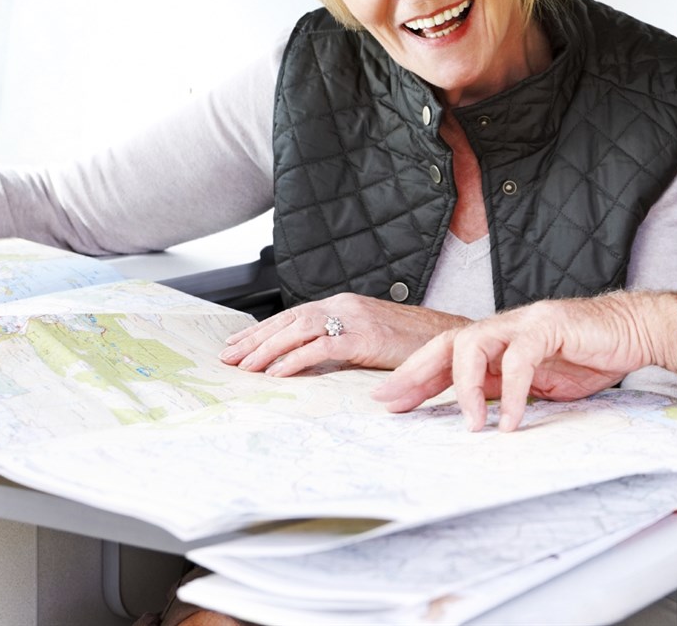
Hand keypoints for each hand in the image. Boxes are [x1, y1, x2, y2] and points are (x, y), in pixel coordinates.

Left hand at [220, 292, 468, 375]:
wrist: (447, 337)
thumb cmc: (412, 341)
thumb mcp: (369, 337)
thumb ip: (341, 342)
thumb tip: (309, 360)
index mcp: (344, 305)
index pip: (293, 314)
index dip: (263, 330)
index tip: (238, 344)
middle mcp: (345, 306)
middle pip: (289, 319)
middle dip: (255, 339)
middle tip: (229, 358)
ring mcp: (355, 319)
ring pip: (299, 329)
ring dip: (268, 349)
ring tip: (246, 366)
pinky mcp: (365, 337)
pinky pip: (322, 346)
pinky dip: (296, 358)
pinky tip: (279, 371)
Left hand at [371, 292, 676, 431]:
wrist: (636, 330)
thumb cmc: (592, 355)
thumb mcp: (541, 381)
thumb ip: (507, 388)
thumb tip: (475, 412)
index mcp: (501, 340)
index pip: (448, 352)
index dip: (416, 375)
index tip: (389, 399)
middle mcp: (507, 326)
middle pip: (448, 341)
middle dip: (417, 372)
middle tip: (393, 400)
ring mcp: (527, 322)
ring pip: (474, 342)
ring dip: (466, 386)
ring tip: (472, 424)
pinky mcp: (551, 325)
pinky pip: (520, 358)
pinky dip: (512, 392)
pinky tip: (510, 420)